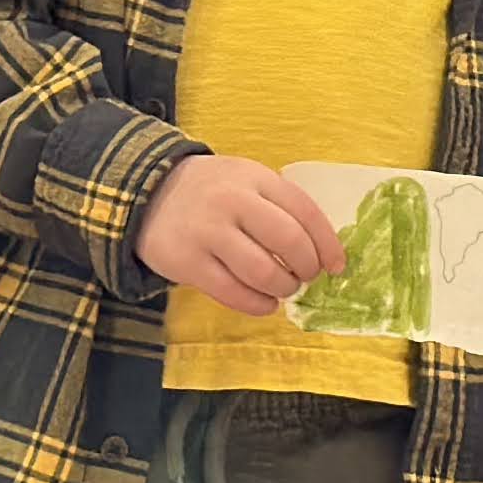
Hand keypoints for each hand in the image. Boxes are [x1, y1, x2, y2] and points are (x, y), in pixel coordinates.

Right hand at [136, 155, 343, 317]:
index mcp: (255, 177)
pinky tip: (265, 303)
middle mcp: (233, 201)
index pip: (305, 211)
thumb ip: (279, 206)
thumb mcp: (246, 181)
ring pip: (262, 271)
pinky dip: (257, 304)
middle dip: (306, 267)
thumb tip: (321, 251)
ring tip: (283, 290)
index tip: (336, 266)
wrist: (146, 193)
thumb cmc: (211, 191)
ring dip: (283, 288)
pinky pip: (232, 292)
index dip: (327, 243)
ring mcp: (208, 232)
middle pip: (289, 240)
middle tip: (305, 277)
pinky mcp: (187, 262)